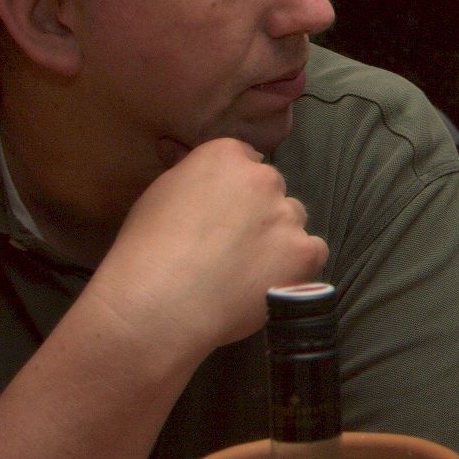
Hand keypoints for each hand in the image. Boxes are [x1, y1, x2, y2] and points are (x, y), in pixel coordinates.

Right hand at [81, 137, 328, 364]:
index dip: (233, 189)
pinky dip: (297, 266)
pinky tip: (271, 281)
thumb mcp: (159, 195)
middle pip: (271, 188)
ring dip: (278, 236)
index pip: (244, 159)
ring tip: (248, 269)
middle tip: (232, 244)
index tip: (222, 212)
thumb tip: (193, 170)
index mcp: (224, 156)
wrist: (160, 302)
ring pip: (293, 219)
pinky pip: (313, 252)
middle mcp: (263, 178)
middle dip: (257, 211)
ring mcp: (288, 215)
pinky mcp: (305, 252)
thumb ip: (192, 179)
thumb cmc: (145, 251)